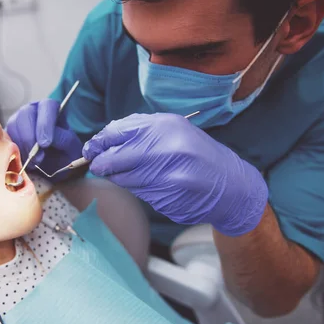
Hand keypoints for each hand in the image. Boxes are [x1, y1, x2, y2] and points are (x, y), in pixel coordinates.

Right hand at [6, 99, 82, 179]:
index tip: (45, 144)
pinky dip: (13, 150)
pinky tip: (23, 160)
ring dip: (22, 145)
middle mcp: (33, 110)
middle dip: (30, 137)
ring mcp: (18, 119)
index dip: (45, 124)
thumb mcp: (71, 147)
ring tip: (33, 162)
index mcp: (52, 108)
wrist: (52, 164)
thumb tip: (46, 140)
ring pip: (14, 125)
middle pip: (26, 113)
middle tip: (37, 157)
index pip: (47, 106)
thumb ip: (63, 140)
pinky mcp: (8, 131)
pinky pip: (5, 137)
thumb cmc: (63, 152)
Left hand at [82, 113, 267, 235]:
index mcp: (165, 126)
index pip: (117, 132)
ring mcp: (166, 175)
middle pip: (115, 158)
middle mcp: (165, 148)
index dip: (99, 142)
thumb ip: (142, 132)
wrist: (232, 187)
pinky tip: (151, 185)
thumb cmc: (199, 156)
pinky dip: (137, 189)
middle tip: (97, 166)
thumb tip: (104, 140)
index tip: (90, 149)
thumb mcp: (174, 131)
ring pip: (124, 178)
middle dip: (101, 164)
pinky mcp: (165, 197)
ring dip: (119, 178)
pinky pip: (139, 193)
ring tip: (130, 174)